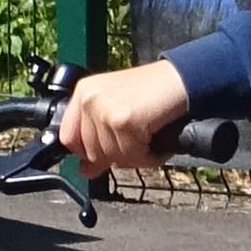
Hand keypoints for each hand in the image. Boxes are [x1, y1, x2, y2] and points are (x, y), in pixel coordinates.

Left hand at [55, 60, 196, 173]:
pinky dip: (149, 157)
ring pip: (112, 157)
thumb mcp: (117, 109)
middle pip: (91, 152)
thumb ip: (97, 138)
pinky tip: (158, 146)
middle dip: (118, 156)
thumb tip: (84, 171)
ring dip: (137, 157)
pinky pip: (132, 155)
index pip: (68, 137)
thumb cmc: (154, 93)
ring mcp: (103, 109)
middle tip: (139, 146)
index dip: (86, 153)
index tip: (102, 157)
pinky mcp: (123, 120)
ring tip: (151, 143)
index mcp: (83, 93)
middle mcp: (88, 99)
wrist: (182, 79)